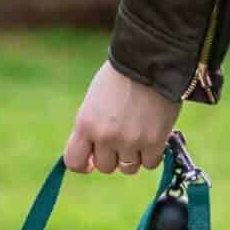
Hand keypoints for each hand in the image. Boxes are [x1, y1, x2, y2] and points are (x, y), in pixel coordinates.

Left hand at [64, 61, 180, 175]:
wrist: (150, 60)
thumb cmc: (121, 77)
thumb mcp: (94, 102)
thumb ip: (91, 128)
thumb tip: (94, 156)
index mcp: (85, 124)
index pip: (74, 162)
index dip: (84, 164)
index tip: (93, 159)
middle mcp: (104, 136)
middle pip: (105, 167)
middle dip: (114, 156)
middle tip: (124, 136)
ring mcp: (129, 141)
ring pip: (129, 168)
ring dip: (134, 155)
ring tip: (140, 133)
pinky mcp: (154, 142)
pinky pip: (150, 163)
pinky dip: (153, 153)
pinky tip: (154, 134)